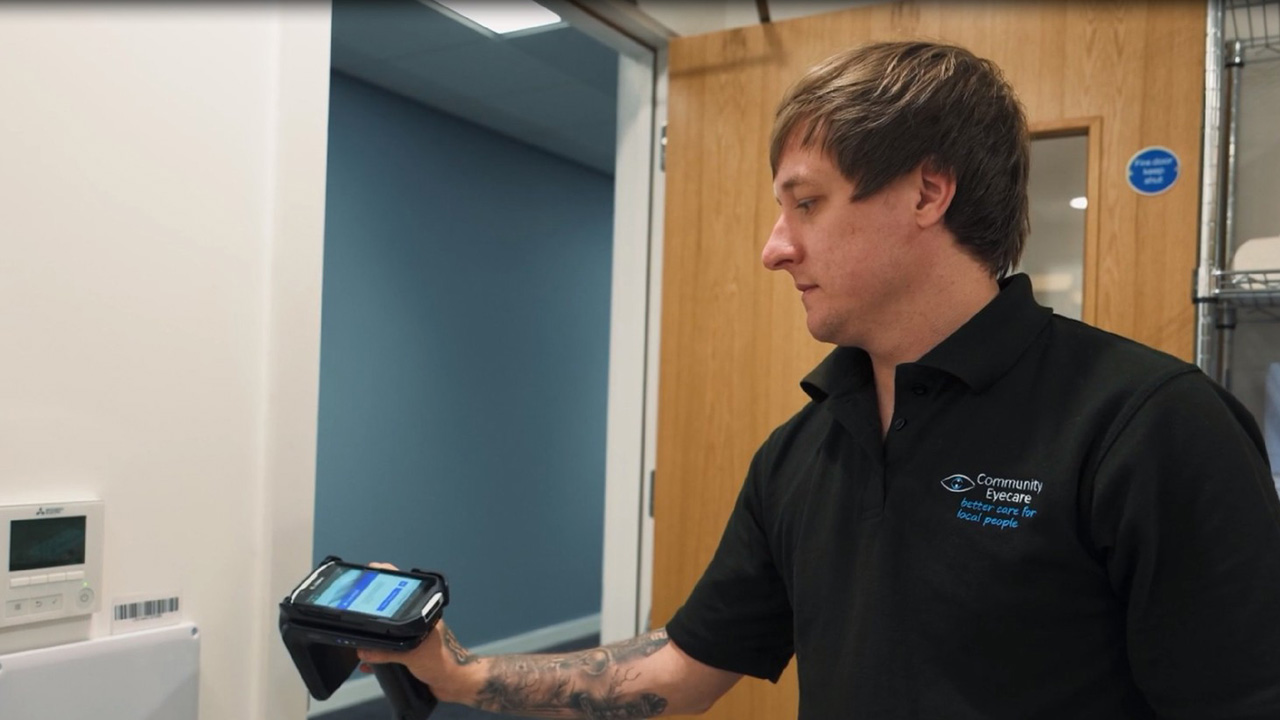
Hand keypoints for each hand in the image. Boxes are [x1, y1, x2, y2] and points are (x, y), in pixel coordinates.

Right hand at [355, 562, 479, 704]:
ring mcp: (415, 638)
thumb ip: (387, 652)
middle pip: (393, 609)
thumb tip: (365, 650)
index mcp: (422, 615)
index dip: (388, 578)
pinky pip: (390, 651)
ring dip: (375, 636)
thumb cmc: (444, 662)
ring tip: (359, 637)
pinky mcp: (412, 654)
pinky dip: (378, 655)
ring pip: (389, 631)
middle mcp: (417, 623)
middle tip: (357, 604)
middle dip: (374, 607)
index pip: (404, 589)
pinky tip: (369, 663)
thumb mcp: (413, 655)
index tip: (371, 571)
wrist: (456, 683)